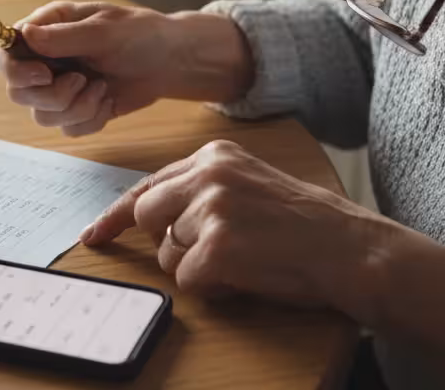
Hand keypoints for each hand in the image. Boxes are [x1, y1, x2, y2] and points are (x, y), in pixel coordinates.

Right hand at [0, 1, 253, 136]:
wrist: (170, 61)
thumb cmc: (140, 34)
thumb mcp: (105, 30)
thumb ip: (64, 37)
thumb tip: (25, 34)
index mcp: (46, 29)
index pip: (5, 52)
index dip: (16, 69)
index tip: (43, 75)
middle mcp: (45, 60)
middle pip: (18, 91)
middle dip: (51, 95)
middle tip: (82, 81)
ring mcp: (58, 87)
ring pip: (41, 116)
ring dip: (75, 108)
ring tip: (102, 89)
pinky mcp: (75, 110)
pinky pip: (67, 128)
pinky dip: (89, 120)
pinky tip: (107, 101)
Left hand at [81, 140, 444, 385]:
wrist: (350, 248)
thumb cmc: (305, 224)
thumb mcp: (251, 186)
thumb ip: (203, 191)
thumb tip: (154, 218)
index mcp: (215, 155)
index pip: (148, 183)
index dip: (116, 215)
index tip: (94, 235)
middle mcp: (208, 174)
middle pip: (147, 215)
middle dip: (169, 243)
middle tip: (208, 256)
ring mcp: (211, 208)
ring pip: (167, 254)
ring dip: (196, 268)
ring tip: (244, 260)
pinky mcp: (216, 246)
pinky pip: (188, 281)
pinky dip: (213, 288)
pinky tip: (248, 276)